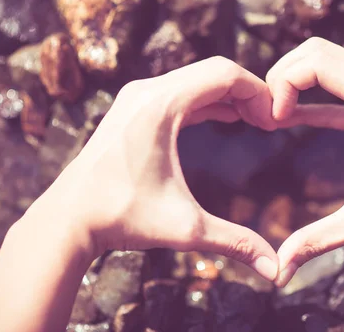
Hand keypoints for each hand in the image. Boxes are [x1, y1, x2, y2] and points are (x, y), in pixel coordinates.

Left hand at [34, 57, 279, 280]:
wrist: (68, 219)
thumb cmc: (121, 218)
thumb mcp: (186, 228)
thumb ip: (236, 243)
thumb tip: (276, 271)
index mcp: (161, 105)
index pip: (224, 74)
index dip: (258, 91)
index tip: (276, 118)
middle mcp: (147, 91)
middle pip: (212, 71)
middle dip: (247, 92)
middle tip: (270, 121)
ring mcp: (136, 97)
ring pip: (196, 80)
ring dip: (228, 96)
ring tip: (255, 120)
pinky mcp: (133, 108)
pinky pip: (180, 92)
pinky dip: (208, 101)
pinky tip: (227, 118)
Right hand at [268, 37, 343, 285]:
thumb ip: (318, 240)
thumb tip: (278, 272)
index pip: (316, 61)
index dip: (283, 84)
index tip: (274, 121)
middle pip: (317, 51)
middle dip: (283, 75)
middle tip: (268, 113)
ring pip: (327, 58)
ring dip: (296, 79)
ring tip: (276, 114)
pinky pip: (339, 81)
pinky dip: (311, 93)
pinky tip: (291, 117)